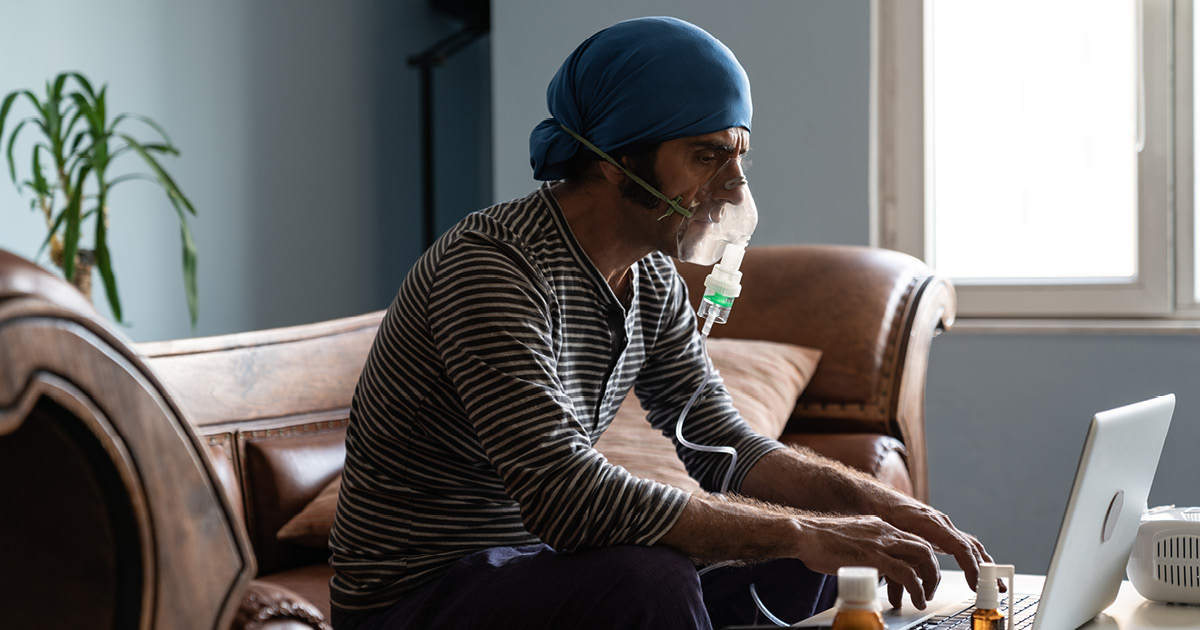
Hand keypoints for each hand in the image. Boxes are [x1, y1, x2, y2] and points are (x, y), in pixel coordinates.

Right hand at [793, 514, 940, 609]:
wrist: (804, 534)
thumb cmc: (820, 539)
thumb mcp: (851, 538)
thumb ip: (865, 547)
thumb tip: (870, 565)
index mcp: (880, 526)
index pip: (913, 539)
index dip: (922, 560)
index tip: (921, 576)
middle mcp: (885, 531)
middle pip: (924, 547)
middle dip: (932, 571)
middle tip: (928, 589)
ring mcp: (881, 543)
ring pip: (923, 557)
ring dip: (929, 581)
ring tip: (923, 598)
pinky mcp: (875, 557)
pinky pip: (907, 573)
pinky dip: (916, 588)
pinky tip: (914, 599)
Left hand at [880, 498, 994, 607]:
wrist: (877, 498)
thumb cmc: (883, 514)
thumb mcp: (892, 534)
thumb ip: (905, 553)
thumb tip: (912, 577)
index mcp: (932, 524)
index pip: (960, 547)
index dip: (970, 567)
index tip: (976, 584)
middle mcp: (942, 523)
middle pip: (971, 547)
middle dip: (985, 569)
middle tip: (996, 588)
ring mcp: (943, 526)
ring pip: (970, 545)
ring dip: (983, 564)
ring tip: (995, 583)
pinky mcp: (940, 530)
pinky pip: (962, 544)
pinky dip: (973, 557)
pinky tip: (979, 569)